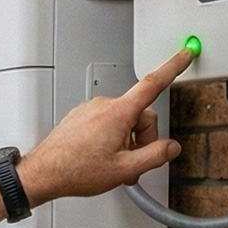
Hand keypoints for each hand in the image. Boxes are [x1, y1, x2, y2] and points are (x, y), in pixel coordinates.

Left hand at [8, 47, 193, 206]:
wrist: (42, 174)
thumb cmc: (75, 170)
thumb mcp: (125, 169)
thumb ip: (155, 156)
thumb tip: (171, 147)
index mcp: (118, 112)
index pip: (152, 83)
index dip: (173, 67)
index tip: (185, 53)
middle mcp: (103, 105)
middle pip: (140, 114)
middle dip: (141, 138)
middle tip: (130, 163)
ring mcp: (90, 109)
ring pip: (123, 120)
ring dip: (125, 141)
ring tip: (112, 163)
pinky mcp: (80, 116)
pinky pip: (106, 122)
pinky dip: (110, 138)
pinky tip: (100, 157)